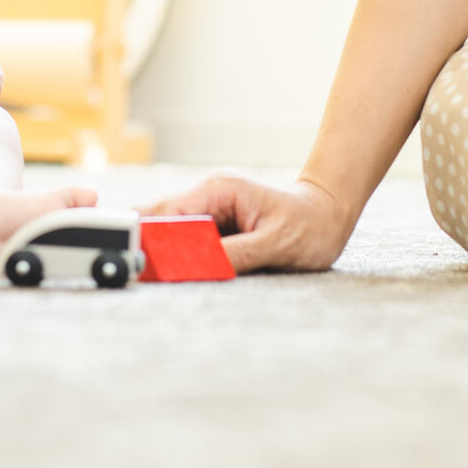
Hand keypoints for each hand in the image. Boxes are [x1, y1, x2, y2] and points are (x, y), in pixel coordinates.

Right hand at [144, 172, 352, 273]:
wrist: (330, 211)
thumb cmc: (310, 224)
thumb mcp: (275, 244)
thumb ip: (234, 255)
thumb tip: (194, 268)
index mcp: (218, 189)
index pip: (166, 212)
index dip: (148, 238)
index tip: (137, 264)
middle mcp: (209, 193)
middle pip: (161, 221)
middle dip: (150, 247)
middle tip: (141, 277)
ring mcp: (212, 207)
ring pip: (172, 232)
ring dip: (166, 254)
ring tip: (158, 279)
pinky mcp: (218, 223)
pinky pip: (189, 240)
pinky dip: (183, 257)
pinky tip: (180, 273)